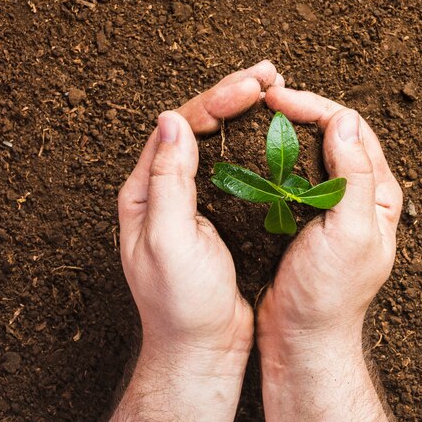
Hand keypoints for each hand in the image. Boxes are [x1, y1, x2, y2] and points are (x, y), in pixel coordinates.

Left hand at [118, 61, 282, 363]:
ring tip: (275, 90)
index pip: (178, 128)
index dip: (215, 101)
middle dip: (232, 95)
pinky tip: (276, 132)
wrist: (202, 347)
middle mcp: (165, 188)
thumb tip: (172, 120)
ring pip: (219, 142)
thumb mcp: (169, 242)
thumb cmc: (181, 302)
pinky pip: (236, 166)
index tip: (252, 87)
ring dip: (245, 113)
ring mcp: (194, 199)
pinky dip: (255, 144)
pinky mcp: (220, 212)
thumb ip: (168, 182)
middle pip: (197, 126)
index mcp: (145, 191)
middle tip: (269, 74)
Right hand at [257, 87, 402, 352]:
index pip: (352, 130)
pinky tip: (251, 152)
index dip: (316, 107)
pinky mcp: (302, 217)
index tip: (277, 99)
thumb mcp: (349, 234)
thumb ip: (353, 177)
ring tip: (255, 116)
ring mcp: (328, 205)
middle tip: (263, 99)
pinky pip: (290, 175)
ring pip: (309, 152)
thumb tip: (344, 120)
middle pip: (332, 134)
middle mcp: (357, 194)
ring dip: (285, 130)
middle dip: (301, 110)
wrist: (301, 339)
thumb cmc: (328, 293)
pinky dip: (273, 157)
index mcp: (377, 193)